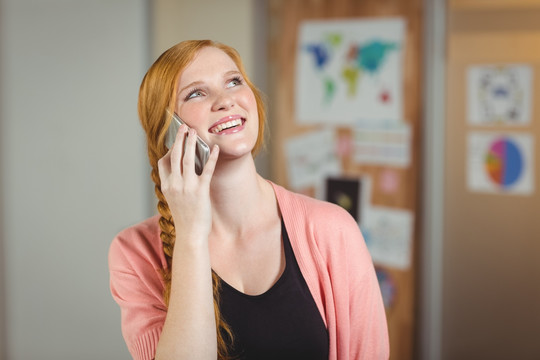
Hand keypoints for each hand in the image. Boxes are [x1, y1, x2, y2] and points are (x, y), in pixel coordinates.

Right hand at [158, 125, 218, 244]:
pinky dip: (211, 157)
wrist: (190, 234)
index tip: (174, 143)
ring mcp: (187, 187)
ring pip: (187, 158)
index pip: (163, 163)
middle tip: (183, 127)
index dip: (168, 151)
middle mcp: (175, 184)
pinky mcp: (201, 190)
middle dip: (179, 139)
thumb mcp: (173, 201)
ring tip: (194, 132)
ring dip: (191, 143)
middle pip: (174, 156)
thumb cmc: (184, 219)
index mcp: (166, 186)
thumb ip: (175, 186)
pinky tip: (215, 149)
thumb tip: (181, 173)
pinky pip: (206, 169)